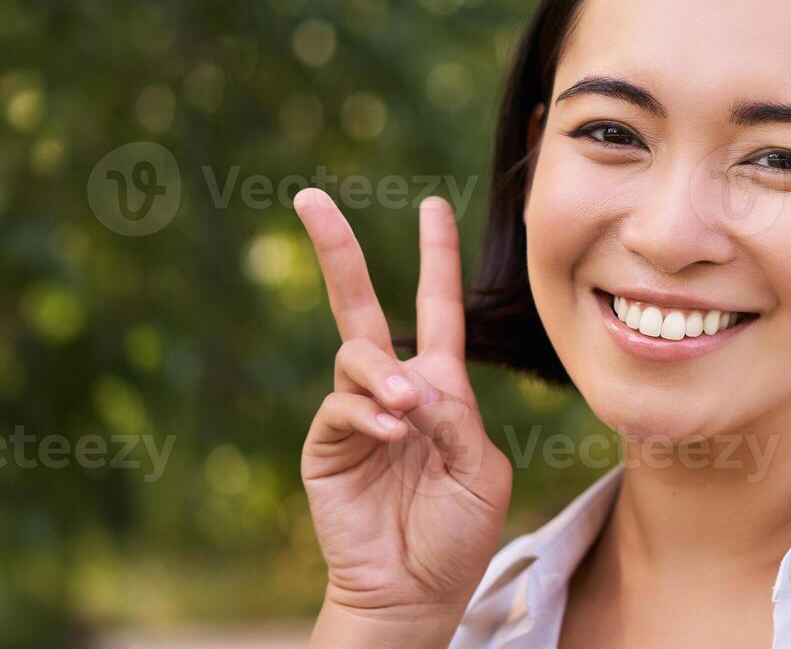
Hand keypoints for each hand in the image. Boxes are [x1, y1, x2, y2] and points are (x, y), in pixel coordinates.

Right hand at [295, 191, 512, 641]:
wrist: (414, 590)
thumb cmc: (455, 535)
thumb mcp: (480, 472)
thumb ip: (457, 422)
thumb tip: (414, 384)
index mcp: (441, 389)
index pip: (437, 309)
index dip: (435, 257)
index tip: (433, 205)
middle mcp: (393, 390)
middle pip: (362, 306)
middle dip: (337, 251)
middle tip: (310, 199)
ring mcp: (354, 414)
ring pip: (357, 356)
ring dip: (385, 376)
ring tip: (408, 414)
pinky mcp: (326, 444)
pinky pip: (342, 406)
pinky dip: (369, 414)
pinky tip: (392, 433)